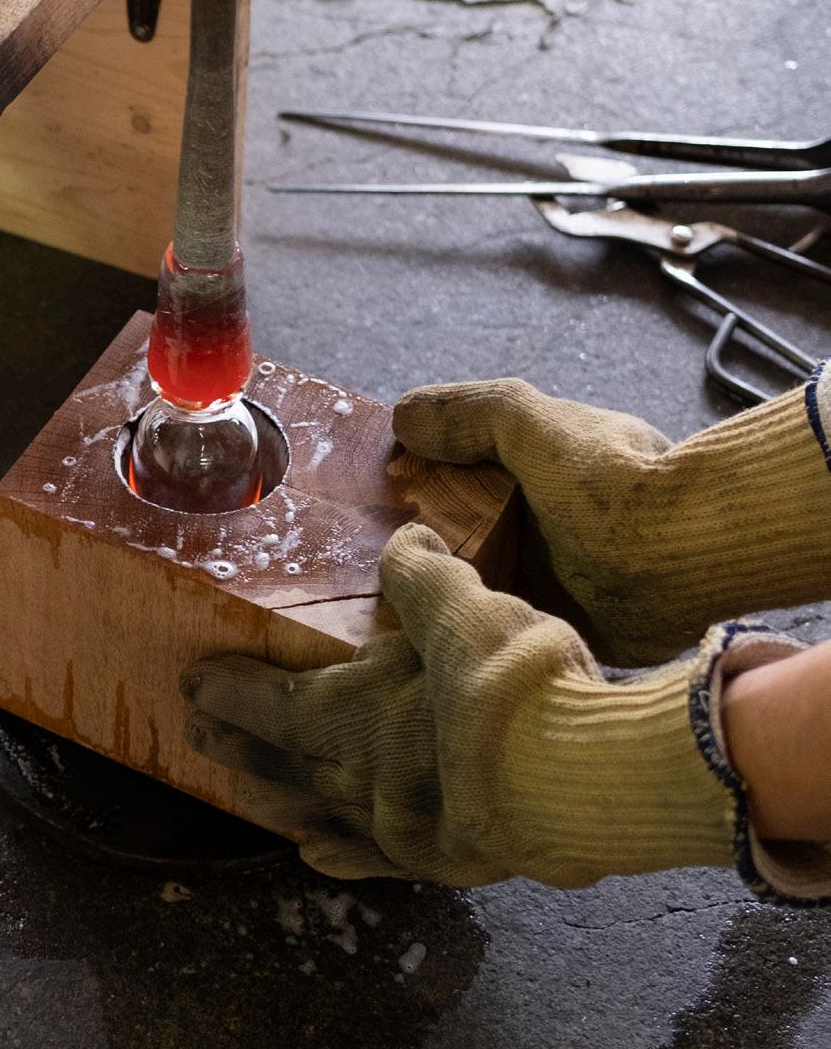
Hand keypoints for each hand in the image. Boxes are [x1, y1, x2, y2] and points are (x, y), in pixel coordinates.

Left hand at [183, 523, 787, 890]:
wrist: (576, 777)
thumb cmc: (505, 683)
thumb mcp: (458, 604)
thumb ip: (420, 573)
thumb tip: (405, 541)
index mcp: (343, 713)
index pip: (264, 701)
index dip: (226, 691)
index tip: (191, 683)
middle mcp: (352, 777)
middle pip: (276, 761)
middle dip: (234, 746)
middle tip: (196, 737)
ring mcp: (392, 826)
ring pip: (313, 813)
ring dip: (274, 799)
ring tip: (246, 796)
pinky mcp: (438, 861)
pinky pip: (367, 859)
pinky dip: (335, 854)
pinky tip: (316, 855)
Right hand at [393, 371, 830, 666]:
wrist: (679, 557)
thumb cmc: (608, 481)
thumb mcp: (531, 423)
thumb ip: (472, 413)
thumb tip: (402, 417)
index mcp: (549, 468)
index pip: (472, 472)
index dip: (426, 483)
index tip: (379, 504)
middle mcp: (554, 521)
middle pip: (470, 529)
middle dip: (427, 544)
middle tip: (370, 565)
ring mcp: (561, 577)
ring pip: (481, 581)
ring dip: (445, 590)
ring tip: (385, 608)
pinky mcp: (566, 627)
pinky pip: (505, 628)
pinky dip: (474, 628)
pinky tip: (432, 635)